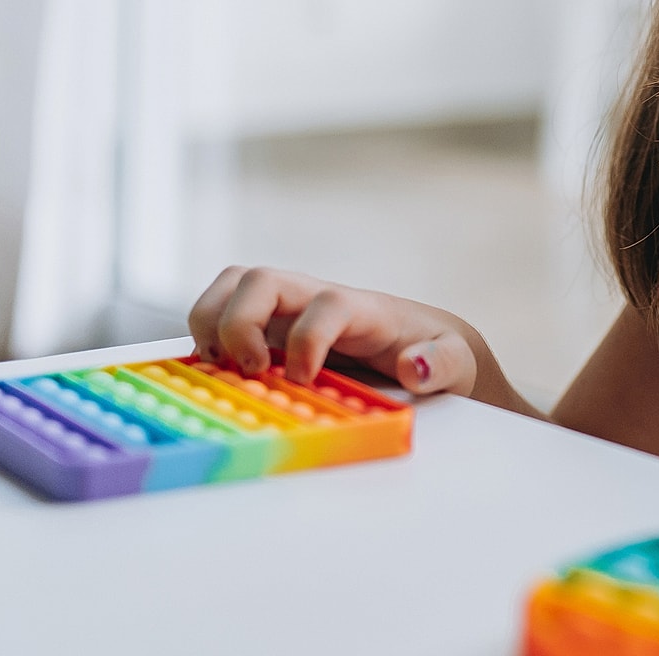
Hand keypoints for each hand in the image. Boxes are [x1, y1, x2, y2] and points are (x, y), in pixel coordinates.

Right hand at [187, 266, 479, 394]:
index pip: (328, 304)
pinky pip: (223, 313)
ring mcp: (290, 309)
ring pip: (232, 287)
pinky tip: (214, 373)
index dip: (308, 338)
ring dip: (210, 322)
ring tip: (219, 368)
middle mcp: (317, 299)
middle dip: (238, 322)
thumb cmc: (433, 351)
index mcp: (364, 308)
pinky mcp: (270, 327)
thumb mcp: (453, 361)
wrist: (424, 344)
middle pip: (260, 279)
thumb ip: (440, 363)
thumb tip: (413, 367)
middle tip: (248, 370)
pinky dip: (205, 337)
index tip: (303, 379)